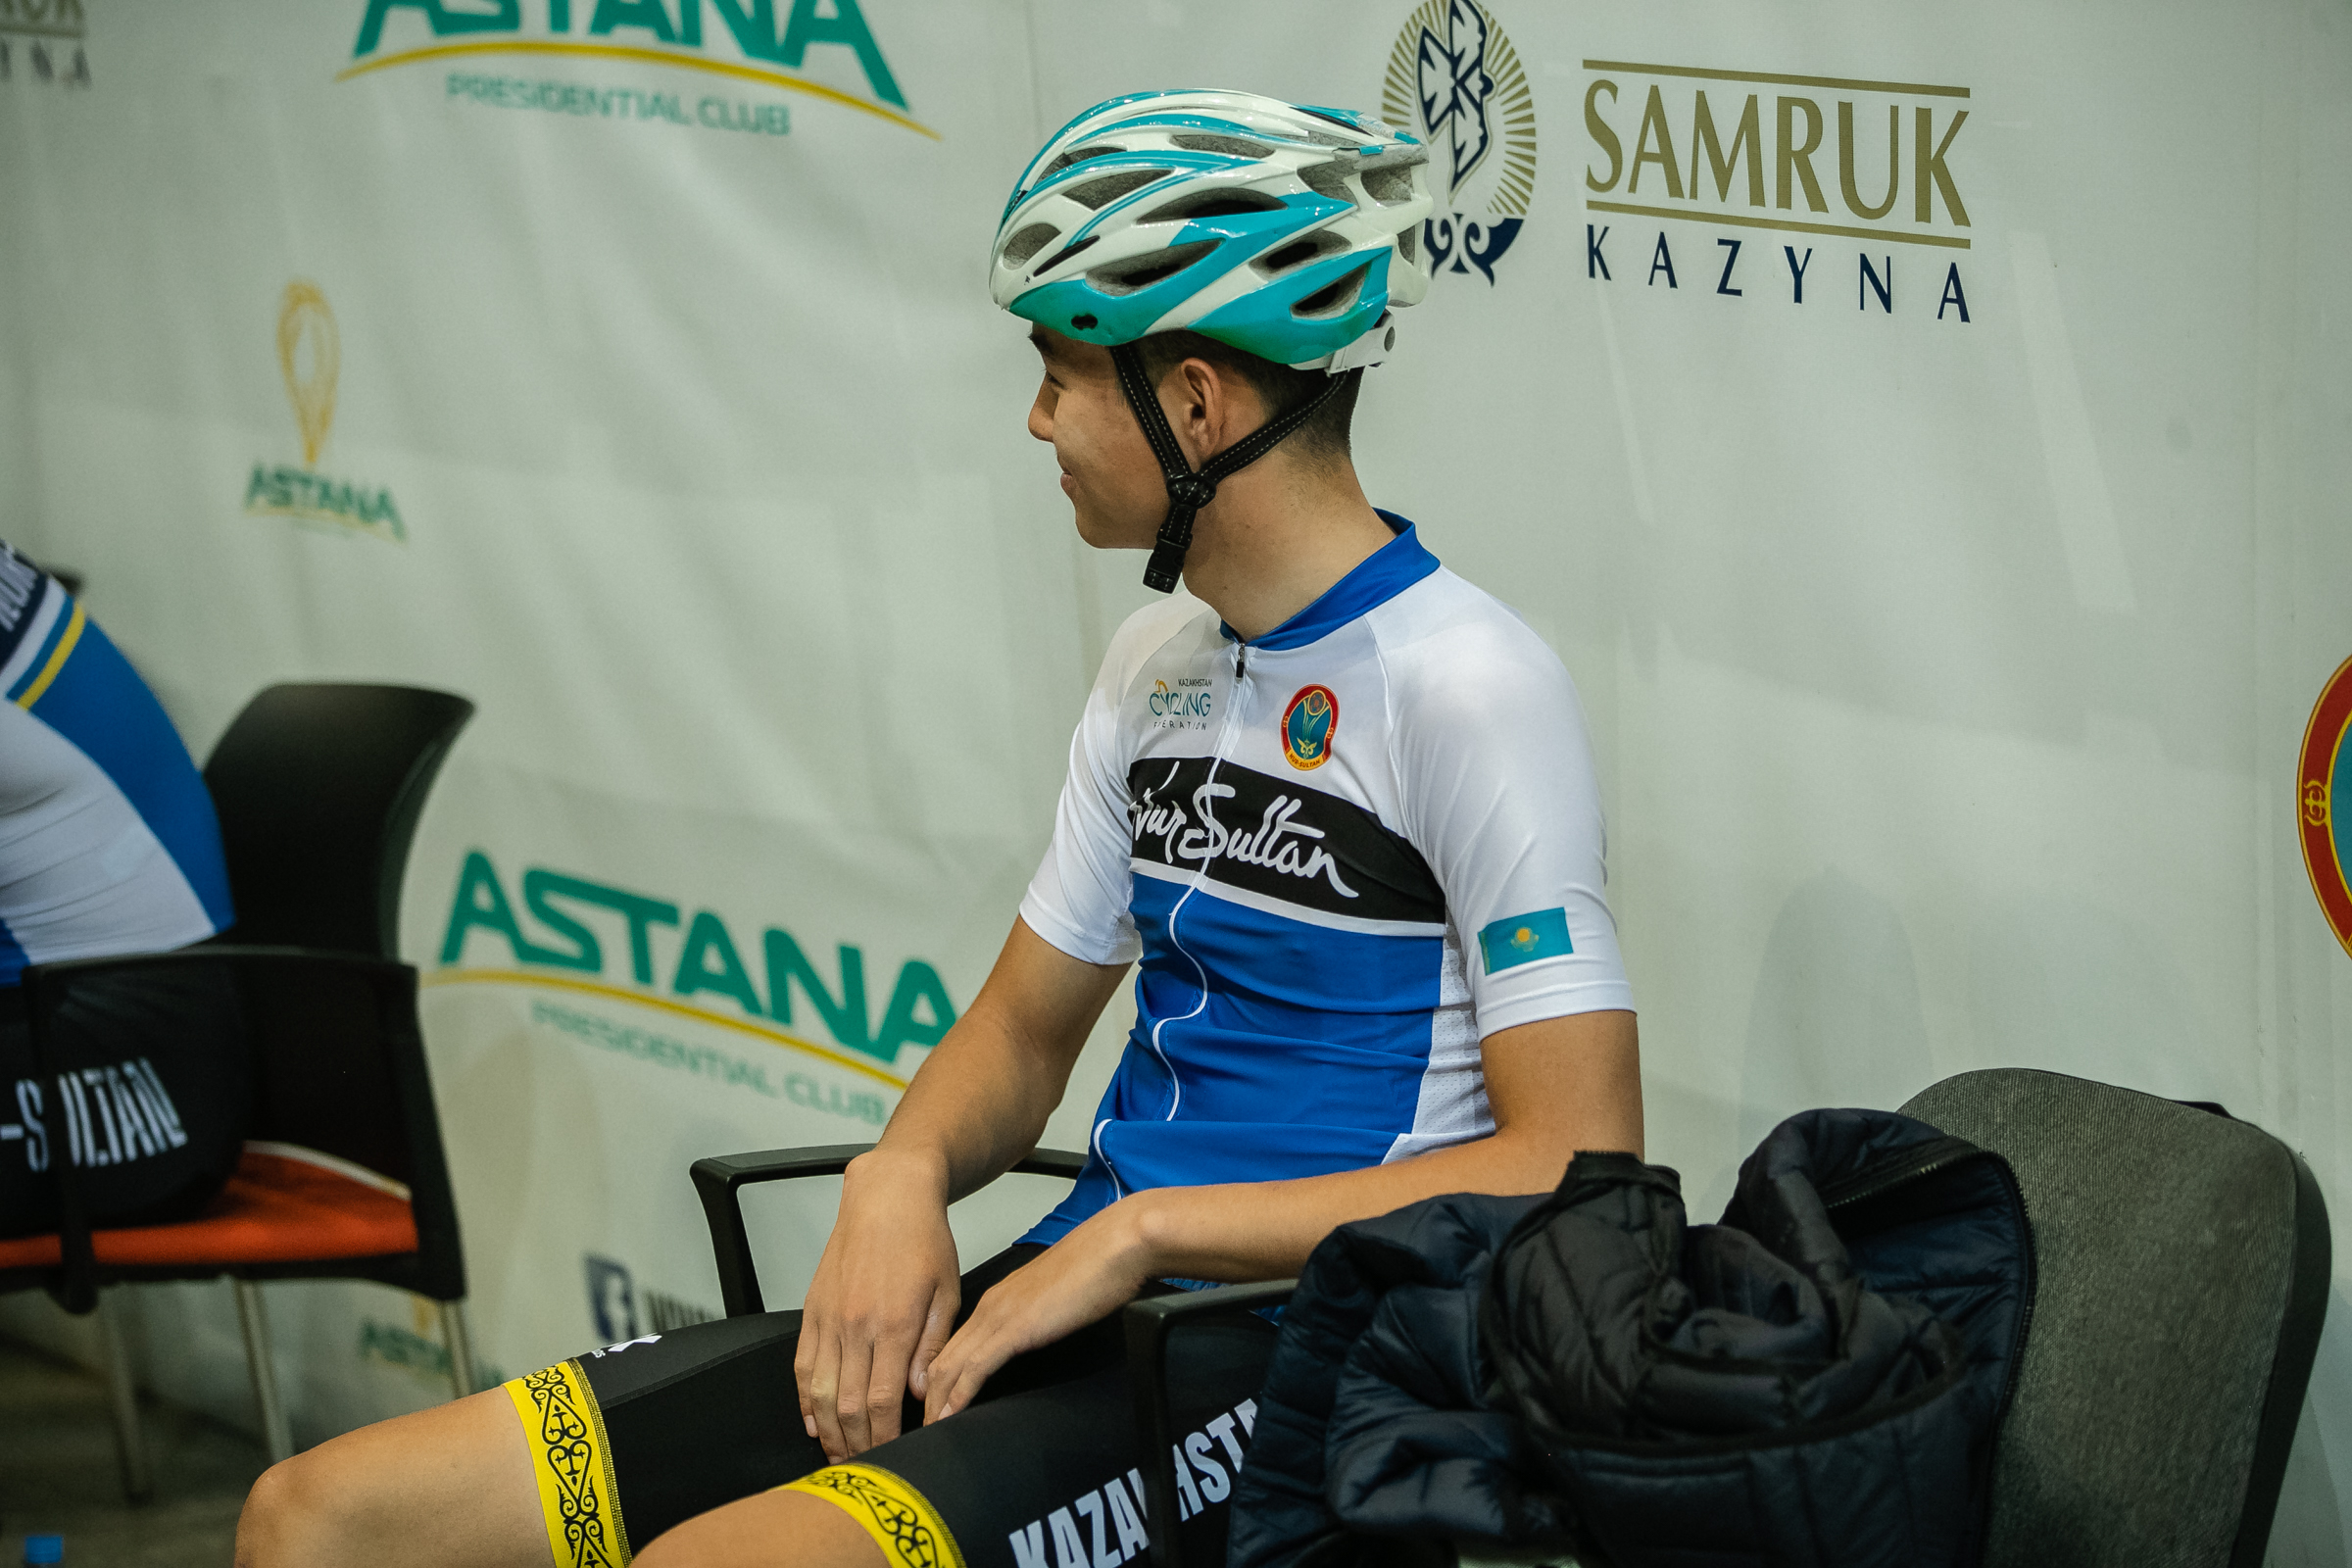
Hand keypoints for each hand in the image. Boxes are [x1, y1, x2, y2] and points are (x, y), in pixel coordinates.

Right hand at [794, 1151, 961, 1462]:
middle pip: (850, 1405)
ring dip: (827, 1430)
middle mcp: (856, 1325)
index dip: (886, 1437)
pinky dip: (805, 1399)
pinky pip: (803, 1365)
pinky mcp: (813, 1310)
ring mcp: (830, 1319)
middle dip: (856, 1444)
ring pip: (821, 1392)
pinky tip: (812, 1421)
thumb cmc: (924, 1241)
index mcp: (895, 1324)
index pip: (885, 1401)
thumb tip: (921, 1394)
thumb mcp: (948, 1293)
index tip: (892, 1457)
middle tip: (864, 1468)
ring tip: (837, 1455)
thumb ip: (934, 1347)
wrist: (887, 1197)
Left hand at [922, 1194, 1157, 1424]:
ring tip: (923, 1434)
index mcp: (997, 1301)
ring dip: (933, 1403)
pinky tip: (947, 1417)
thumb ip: (1036, 1319)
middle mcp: (990, 1306)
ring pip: (949, 1365)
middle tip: (913, 1430)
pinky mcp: (1016, 1328)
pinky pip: (976, 1367)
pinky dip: (958, 1396)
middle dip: (924, 1398)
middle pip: (940, 1359)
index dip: (933, 1380)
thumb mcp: (1055, 1300)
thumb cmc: (1096, 1269)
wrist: (1116, 1247)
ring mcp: (1000, 1316)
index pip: (951, 1346)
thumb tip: (1033, 1338)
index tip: (925, 1409)